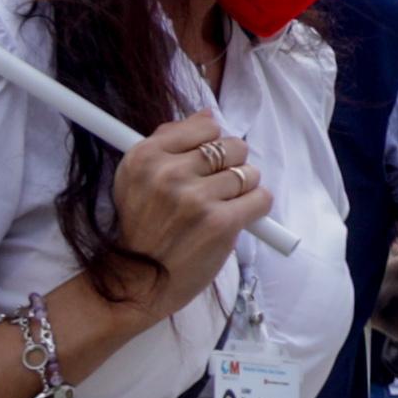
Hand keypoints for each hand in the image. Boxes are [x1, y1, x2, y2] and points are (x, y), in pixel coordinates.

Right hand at [108, 112, 274, 327]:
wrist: (136, 283)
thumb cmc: (142, 229)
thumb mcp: (136, 178)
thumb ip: (169, 141)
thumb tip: (208, 114)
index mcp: (145, 156)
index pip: (205, 125)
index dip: (212, 143)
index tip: (205, 162)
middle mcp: (168, 173)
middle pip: (232, 146)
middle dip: (232, 164)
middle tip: (217, 187)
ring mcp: (195, 198)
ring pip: (249, 173)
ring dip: (245, 188)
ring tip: (224, 205)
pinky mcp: (219, 223)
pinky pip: (261, 198)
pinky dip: (256, 207)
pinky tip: (240, 217)